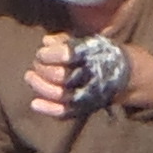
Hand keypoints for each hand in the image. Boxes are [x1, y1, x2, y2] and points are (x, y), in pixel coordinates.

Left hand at [25, 34, 146, 120]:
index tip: (43, 51)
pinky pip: (64, 112)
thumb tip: (45, 42)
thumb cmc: (98, 54)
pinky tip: (34, 103)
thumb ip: (65, 40)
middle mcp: (88, 76)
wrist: (123, 76)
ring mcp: (85, 95)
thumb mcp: (87, 42)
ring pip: (59, 94)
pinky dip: (48, 109)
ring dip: (40, 86)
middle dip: (43, 68)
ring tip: (29, 76)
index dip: (51, 54)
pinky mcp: (82, 108)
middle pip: (60, 75)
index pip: (67, 55)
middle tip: (36, 62)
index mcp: (91, 57)